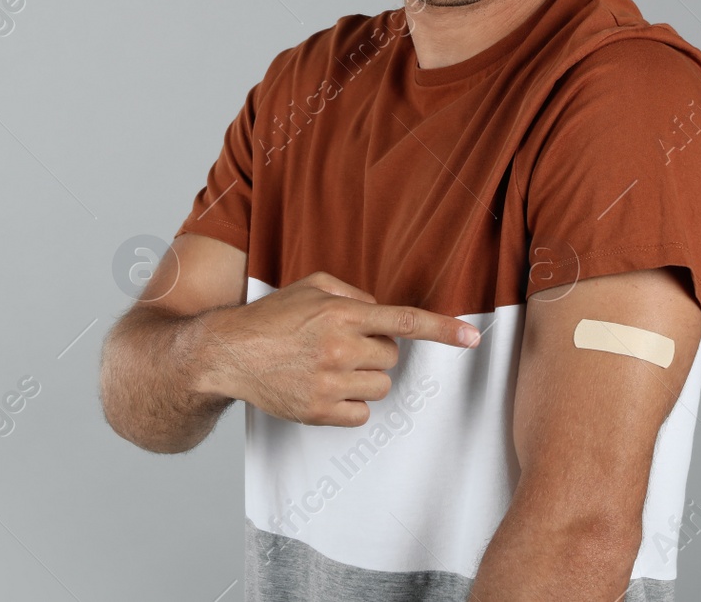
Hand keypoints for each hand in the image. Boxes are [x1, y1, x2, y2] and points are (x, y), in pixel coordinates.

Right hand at [199, 271, 480, 426]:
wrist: (227, 353)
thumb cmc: (271, 317)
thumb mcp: (311, 286)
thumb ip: (352, 294)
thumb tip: (381, 311)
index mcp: (340, 314)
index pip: (404, 321)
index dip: (443, 329)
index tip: (473, 337)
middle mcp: (337, 348)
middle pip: (392, 358)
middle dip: (375, 352)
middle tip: (343, 346)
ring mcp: (327, 383)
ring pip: (380, 387)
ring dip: (364, 378)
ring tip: (330, 367)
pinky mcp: (317, 412)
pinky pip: (361, 414)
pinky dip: (350, 404)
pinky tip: (324, 389)